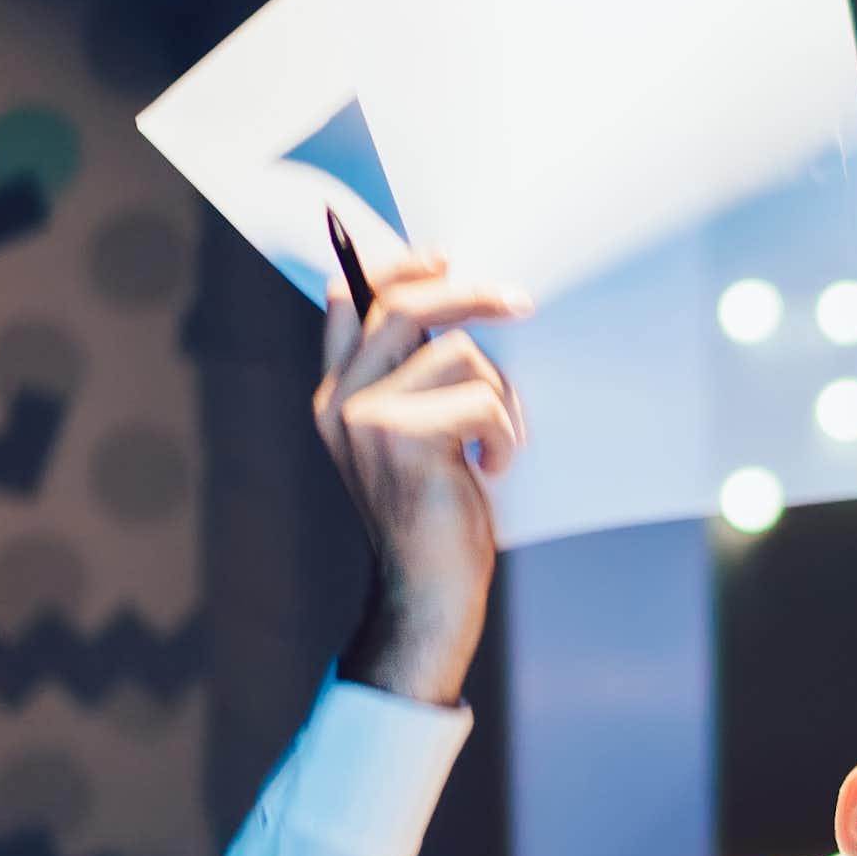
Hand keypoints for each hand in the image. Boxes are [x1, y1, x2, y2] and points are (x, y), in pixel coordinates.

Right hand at [315, 249, 530, 706]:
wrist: (427, 596)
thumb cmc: (438, 521)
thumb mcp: (416, 444)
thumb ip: (415, 384)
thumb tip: (458, 312)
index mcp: (337, 394)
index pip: (350, 298)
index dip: (399, 266)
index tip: (448, 259)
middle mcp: (340, 400)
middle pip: (402, 303)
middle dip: (469, 292)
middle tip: (520, 300)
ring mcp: (365, 419)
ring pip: (457, 353)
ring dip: (499, 395)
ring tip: (496, 442)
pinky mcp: (403, 441)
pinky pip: (479, 398)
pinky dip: (504, 433)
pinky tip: (493, 468)